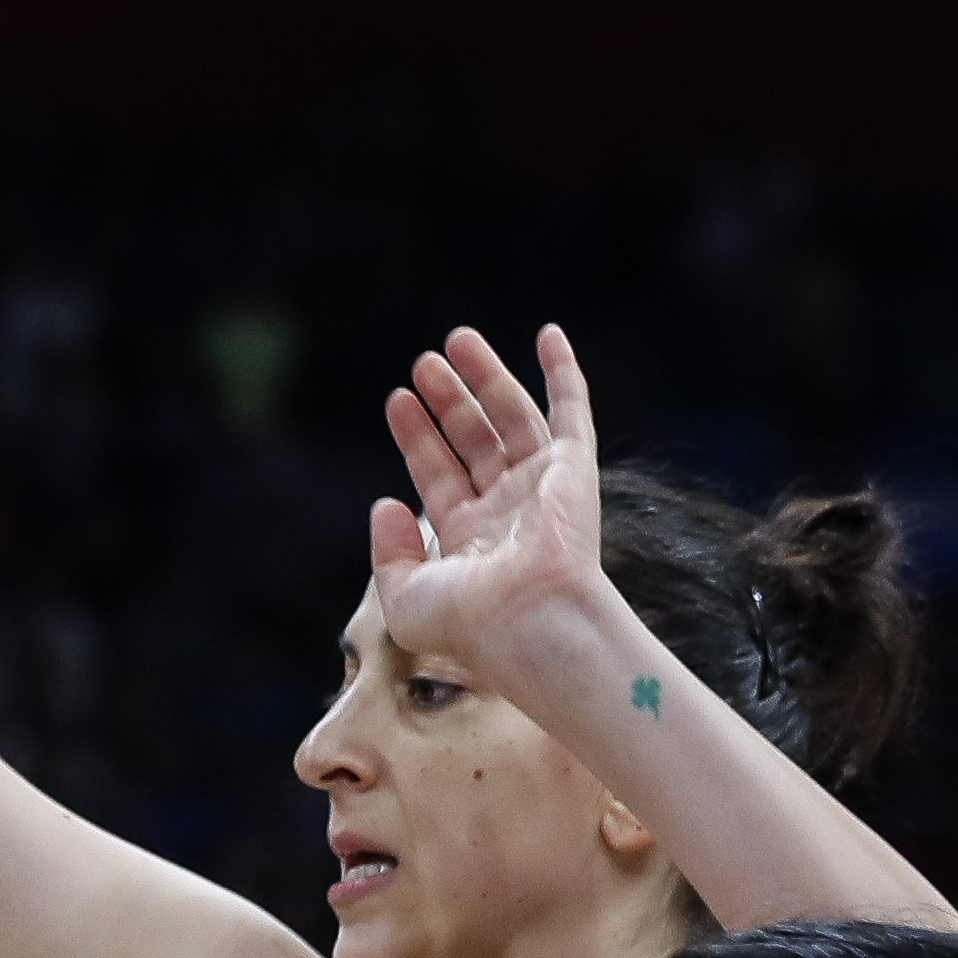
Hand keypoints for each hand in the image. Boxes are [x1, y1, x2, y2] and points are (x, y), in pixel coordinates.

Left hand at [370, 323, 609, 670]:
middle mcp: (507, 509)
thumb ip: (388, 553)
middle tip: (423, 363)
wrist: (528, 619)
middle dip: (448, 400)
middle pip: (473, 439)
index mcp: (470, 539)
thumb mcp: (404, 598)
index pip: (438, 474)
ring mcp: (542, 485)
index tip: (397, 400)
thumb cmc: (468, 623)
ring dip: (486, 377)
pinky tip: (547, 335)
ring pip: (512, 416)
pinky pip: (572, 409)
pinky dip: (563, 371)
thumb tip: (383, 504)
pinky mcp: (574, 467)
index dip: (417, 437)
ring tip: (454, 340)